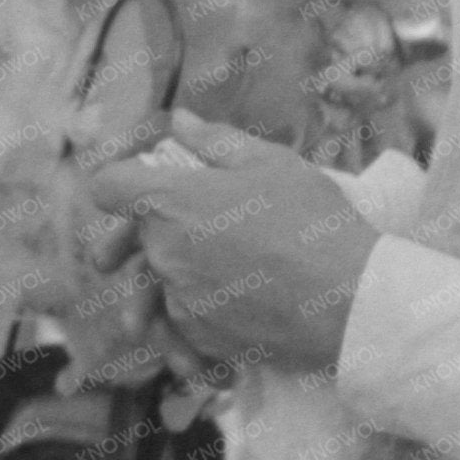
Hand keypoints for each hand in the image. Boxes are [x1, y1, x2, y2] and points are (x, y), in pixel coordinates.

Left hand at [84, 111, 376, 378]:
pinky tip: (190, 339)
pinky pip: (177, 331)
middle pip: (128, 244)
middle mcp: (164, 252)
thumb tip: (180, 120)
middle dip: (125, 244)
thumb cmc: (313, 222)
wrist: (350, 300)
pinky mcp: (202, 338)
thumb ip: (217, 142)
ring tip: (150, 306)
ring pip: (150, 293)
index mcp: (170, 202)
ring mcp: (180, 299)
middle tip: (115, 256)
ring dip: (148, 295)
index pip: (108, 186)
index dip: (116, 182)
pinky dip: (182, 332)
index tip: (130, 186)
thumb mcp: (272, 164)